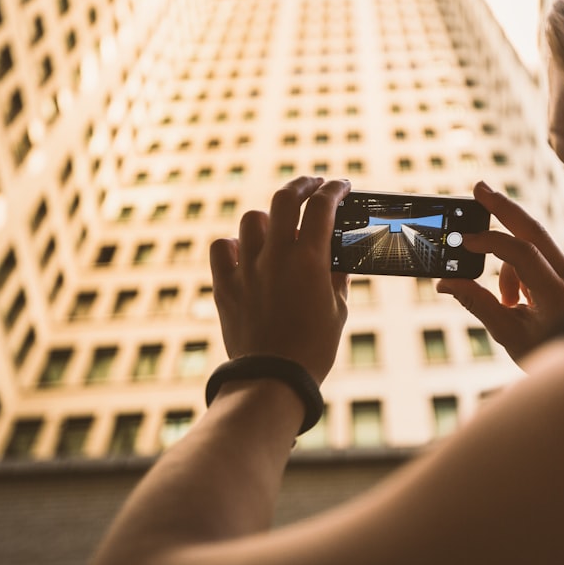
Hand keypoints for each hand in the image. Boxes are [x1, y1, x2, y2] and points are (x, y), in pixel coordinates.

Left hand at [209, 176, 351, 383]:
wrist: (273, 380)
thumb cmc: (313, 349)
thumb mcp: (338, 310)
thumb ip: (337, 276)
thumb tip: (337, 256)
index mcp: (310, 260)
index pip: (322, 206)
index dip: (334, 189)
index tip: (341, 186)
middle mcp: (276, 256)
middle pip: (285, 198)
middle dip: (302, 184)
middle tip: (312, 185)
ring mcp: (247, 268)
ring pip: (253, 219)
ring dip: (269, 217)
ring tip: (279, 226)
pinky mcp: (225, 285)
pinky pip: (222, 247)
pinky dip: (234, 244)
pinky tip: (245, 251)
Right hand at [436, 182, 563, 364]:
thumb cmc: (546, 354)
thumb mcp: (508, 334)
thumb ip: (477, 303)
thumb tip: (445, 282)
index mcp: (559, 296)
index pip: (523, 254)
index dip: (491, 243)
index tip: (464, 242)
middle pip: (535, 229)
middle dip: (504, 208)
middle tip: (479, 189)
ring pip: (534, 242)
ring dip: (508, 261)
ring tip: (508, 302)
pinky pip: (538, 255)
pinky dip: (518, 267)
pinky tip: (518, 300)